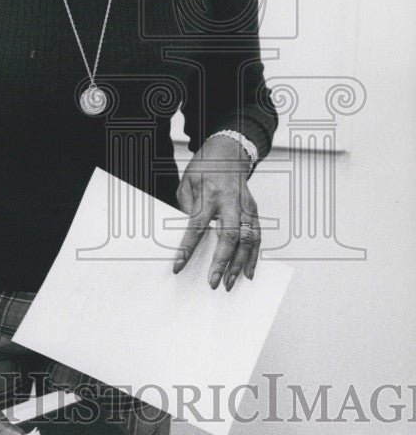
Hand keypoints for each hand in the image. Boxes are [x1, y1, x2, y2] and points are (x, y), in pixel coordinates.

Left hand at [173, 135, 260, 290]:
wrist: (229, 151)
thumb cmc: (204, 168)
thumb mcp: (187, 182)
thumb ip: (187, 208)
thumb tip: (186, 236)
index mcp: (209, 194)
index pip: (197, 226)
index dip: (187, 248)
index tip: (178, 266)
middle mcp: (231, 202)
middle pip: (230, 236)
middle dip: (222, 262)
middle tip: (214, 283)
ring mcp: (246, 207)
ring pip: (248, 239)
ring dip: (240, 264)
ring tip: (231, 284)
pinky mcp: (254, 211)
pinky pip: (257, 237)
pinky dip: (254, 256)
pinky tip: (248, 272)